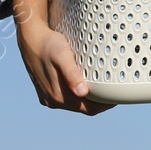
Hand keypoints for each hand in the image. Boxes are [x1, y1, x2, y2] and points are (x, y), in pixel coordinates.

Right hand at [12, 0, 114, 114]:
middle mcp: (52, 100)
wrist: (31, 40)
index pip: (89, 109)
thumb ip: (72, 74)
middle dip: (100, 102)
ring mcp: (49, 97)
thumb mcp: (63, 56)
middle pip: (84, 108)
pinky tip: (88, 83)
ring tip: (105, 86)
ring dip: (90, 98)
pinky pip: (67, 98)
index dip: (105, 105)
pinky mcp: (46, 92)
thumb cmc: (50, 45)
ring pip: (76, 104)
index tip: (119, 96)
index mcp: (57, 96)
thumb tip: (83, 92)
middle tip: (116, 90)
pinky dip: (79, 94)